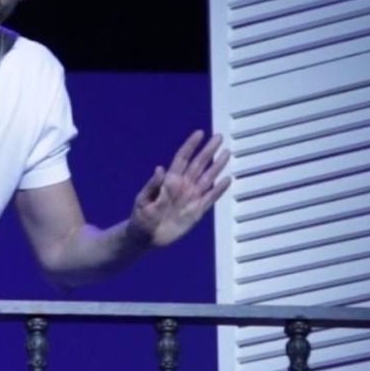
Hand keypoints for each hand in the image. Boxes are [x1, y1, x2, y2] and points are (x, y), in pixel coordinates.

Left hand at [129, 130, 230, 246]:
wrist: (146, 237)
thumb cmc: (141, 217)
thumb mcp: (143, 200)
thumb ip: (153, 186)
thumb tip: (160, 169)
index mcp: (169, 181)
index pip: (182, 159)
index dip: (190, 146)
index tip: (200, 133)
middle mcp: (182, 186)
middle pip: (198, 164)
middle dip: (208, 151)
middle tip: (219, 137)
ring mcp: (191, 198)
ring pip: (207, 178)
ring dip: (217, 166)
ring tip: (227, 153)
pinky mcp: (196, 211)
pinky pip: (210, 198)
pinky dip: (219, 190)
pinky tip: (227, 180)